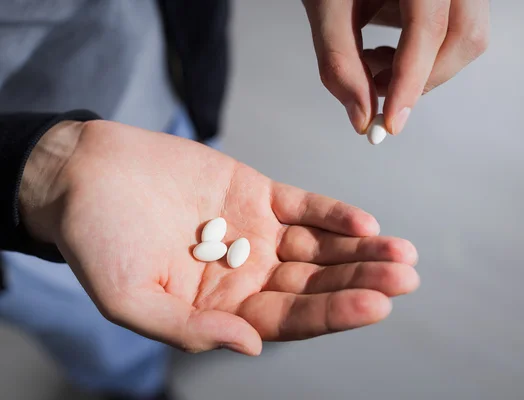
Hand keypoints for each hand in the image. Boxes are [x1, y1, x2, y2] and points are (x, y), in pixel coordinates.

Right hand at [20, 120, 419, 354]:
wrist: (84, 176)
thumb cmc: (97, 241)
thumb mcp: (129, 298)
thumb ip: (188, 328)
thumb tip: (249, 345)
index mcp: (222, 307)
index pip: (289, 318)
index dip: (332, 314)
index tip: (375, 305)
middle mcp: (247, 273)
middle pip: (316, 284)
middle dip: (362, 281)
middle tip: (406, 279)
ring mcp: (255, 232)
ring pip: (320, 247)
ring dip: (361, 250)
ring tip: (401, 253)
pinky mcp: (256, 192)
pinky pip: (303, 206)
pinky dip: (333, 214)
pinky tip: (362, 222)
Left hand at [303, 0, 489, 133]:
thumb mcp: (326, 6)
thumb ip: (339, 61)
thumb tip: (362, 116)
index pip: (429, 27)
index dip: (410, 79)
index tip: (390, 121)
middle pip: (463, 37)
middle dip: (421, 79)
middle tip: (376, 90)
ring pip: (467, 40)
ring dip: (423, 70)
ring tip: (374, 63)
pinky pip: (458, 35)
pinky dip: (425, 58)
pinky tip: (389, 53)